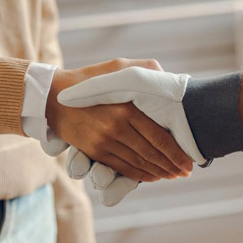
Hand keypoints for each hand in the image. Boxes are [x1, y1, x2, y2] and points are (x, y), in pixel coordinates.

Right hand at [58, 68, 242, 205]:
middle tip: (185, 172)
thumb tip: (169, 79)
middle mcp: (116, 128)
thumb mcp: (117, 67)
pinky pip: (122, 168)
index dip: (177, 153)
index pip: (160, 137)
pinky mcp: (95, 152)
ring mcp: (104, 142)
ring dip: (158, 173)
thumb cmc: (90, 79)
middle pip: (152, 154)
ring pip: (138, 164)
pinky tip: (151, 176)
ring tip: (172, 175)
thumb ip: (145, 70)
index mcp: (126, 108)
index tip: (189, 161)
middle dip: (172, 166)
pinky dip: (139, 175)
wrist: (52, 96)